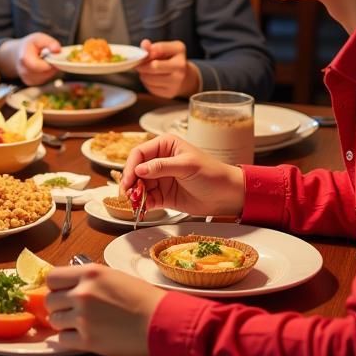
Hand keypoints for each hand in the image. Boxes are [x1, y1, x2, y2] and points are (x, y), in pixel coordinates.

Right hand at [0, 32, 60, 85]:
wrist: (19, 54)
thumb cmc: (30, 45)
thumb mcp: (39, 38)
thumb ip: (49, 42)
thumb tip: (57, 50)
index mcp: (24, 58)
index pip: (39, 66)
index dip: (49, 62)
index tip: (51, 55)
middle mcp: (24, 71)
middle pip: (45, 72)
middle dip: (51, 64)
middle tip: (48, 56)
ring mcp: (28, 79)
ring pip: (47, 76)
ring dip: (50, 68)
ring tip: (44, 60)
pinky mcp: (32, 83)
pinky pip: (45, 79)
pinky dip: (47, 73)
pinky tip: (43, 66)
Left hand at [45, 264, 165, 355]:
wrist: (162, 323)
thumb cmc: (143, 298)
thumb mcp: (113, 276)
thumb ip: (88, 280)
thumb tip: (68, 287)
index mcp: (89, 273)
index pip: (51, 278)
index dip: (55, 287)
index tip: (62, 292)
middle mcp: (82, 293)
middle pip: (49, 301)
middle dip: (58, 306)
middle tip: (71, 310)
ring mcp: (83, 318)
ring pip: (54, 321)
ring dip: (63, 323)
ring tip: (80, 324)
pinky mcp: (87, 341)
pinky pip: (63, 340)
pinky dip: (70, 339)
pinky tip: (83, 336)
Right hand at [120, 133, 244, 217]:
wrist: (228, 196)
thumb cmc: (212, 174)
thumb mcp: (186, 166)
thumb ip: (161, 166)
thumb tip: (138, 169)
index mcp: (165, 146)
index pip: (139, 153)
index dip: (131, 166)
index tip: (129, 179)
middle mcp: (159, 161)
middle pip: (135, 171)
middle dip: (130, 182)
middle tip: (127, 194)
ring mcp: (160, 179)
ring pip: (139, 186)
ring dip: (135, 195)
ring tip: (134, 203)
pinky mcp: (162, 196)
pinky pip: (147, 199)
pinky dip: (142, 204)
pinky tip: (142, 208)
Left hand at [135, 39, 199, 98]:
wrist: (183, 76)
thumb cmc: (169, 59)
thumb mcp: (163, 49)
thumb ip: (151, 47)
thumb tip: (144, 44)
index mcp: (179, 49)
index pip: (159, 48)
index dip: (147, 51)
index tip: (144, 53)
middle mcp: (181, 66)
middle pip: (154, 66)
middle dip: (142, 65)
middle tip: (138, 64)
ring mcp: (177, 81)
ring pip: (149, 78)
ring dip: (143, 74)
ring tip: (146, 71)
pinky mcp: (170, 93)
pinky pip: (150, 88)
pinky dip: (146, 83)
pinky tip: (151, 79)